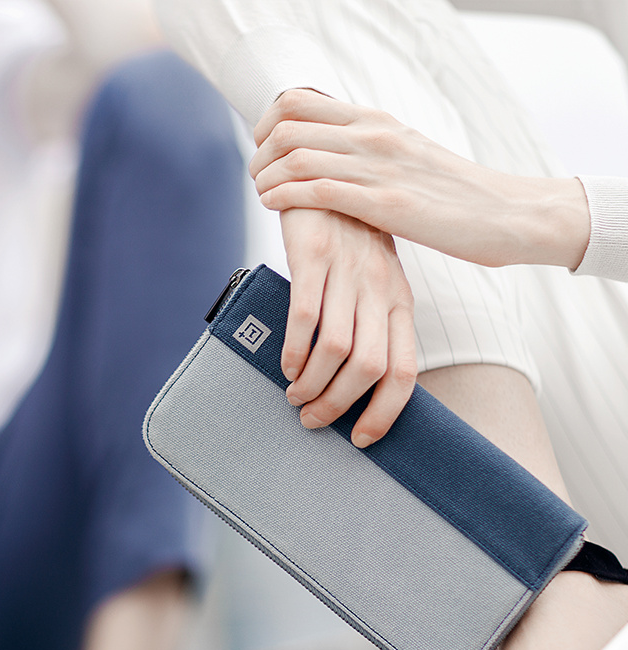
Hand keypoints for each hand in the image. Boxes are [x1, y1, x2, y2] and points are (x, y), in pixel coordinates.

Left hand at [250, 89, 589, 270]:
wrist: (505, 213)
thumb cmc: (454, 193)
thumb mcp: (406, 155)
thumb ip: (369, 150)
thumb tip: (336, 154)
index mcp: (377, 121)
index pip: (302, 101)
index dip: (267, 121)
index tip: (262, 146)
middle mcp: (373, 135)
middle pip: (289, 124)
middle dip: (260, 150)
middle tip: (256, 173)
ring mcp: (378, 167)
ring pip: (297, 155)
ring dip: (265, 175)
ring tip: (260, 192)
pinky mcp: (385, 203)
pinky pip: (318, 190)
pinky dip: (284, 195)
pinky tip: (272, 205)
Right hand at [278, 207, 416, 447]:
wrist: (328, 174)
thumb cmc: (349, 241)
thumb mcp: (375, 282)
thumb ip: (370, 325)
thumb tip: (353, 383)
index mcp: (399, 302)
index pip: (404, 371)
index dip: (385, 412)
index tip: (363, 439)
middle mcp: (380, 291)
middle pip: (369, 368)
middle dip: (339, 406)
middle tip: (313, 420)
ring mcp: (347, 274)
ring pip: (336, 350)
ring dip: (312, 384)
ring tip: (294, 396)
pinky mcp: (314, 258)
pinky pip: (304, 317)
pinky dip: (292, 350)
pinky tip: (283, 364)